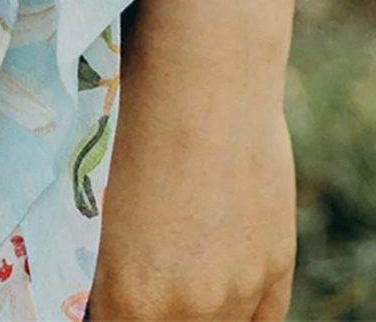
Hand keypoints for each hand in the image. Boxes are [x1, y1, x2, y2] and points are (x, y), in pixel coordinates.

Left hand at [88, 46, 296, 320]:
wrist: (205, 78)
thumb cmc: (131, 125)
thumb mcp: (98, 208)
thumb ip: (109, 272)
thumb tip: (102, 302)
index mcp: (132, 298)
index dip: (105, 314)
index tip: (100, 301)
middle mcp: (187, 310)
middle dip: (146, 311)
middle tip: (141, 278)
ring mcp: (238, 293)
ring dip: (193, 312)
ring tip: (175, 269)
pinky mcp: (276, 269)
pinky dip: (234, 311)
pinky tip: (216, 288)